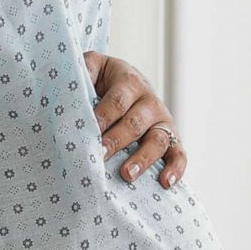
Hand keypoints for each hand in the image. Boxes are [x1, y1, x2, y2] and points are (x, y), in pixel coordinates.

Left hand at [84, 50, 187, 187]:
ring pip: (157, 140)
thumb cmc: (103, 79)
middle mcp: (149, 101)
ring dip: (143, 158)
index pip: (117, 101)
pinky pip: (178, 153)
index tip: (88, 132)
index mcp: (129, 81)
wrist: (127, 82)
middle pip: (135, 123)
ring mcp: (162, 121)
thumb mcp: (93, 66)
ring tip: (127, 175)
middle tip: (100, 156)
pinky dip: (175, 168)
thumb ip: (83, 70)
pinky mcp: (172, 138)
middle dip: (116, 141)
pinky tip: (165, 182)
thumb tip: (71, 85)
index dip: (103, 117)